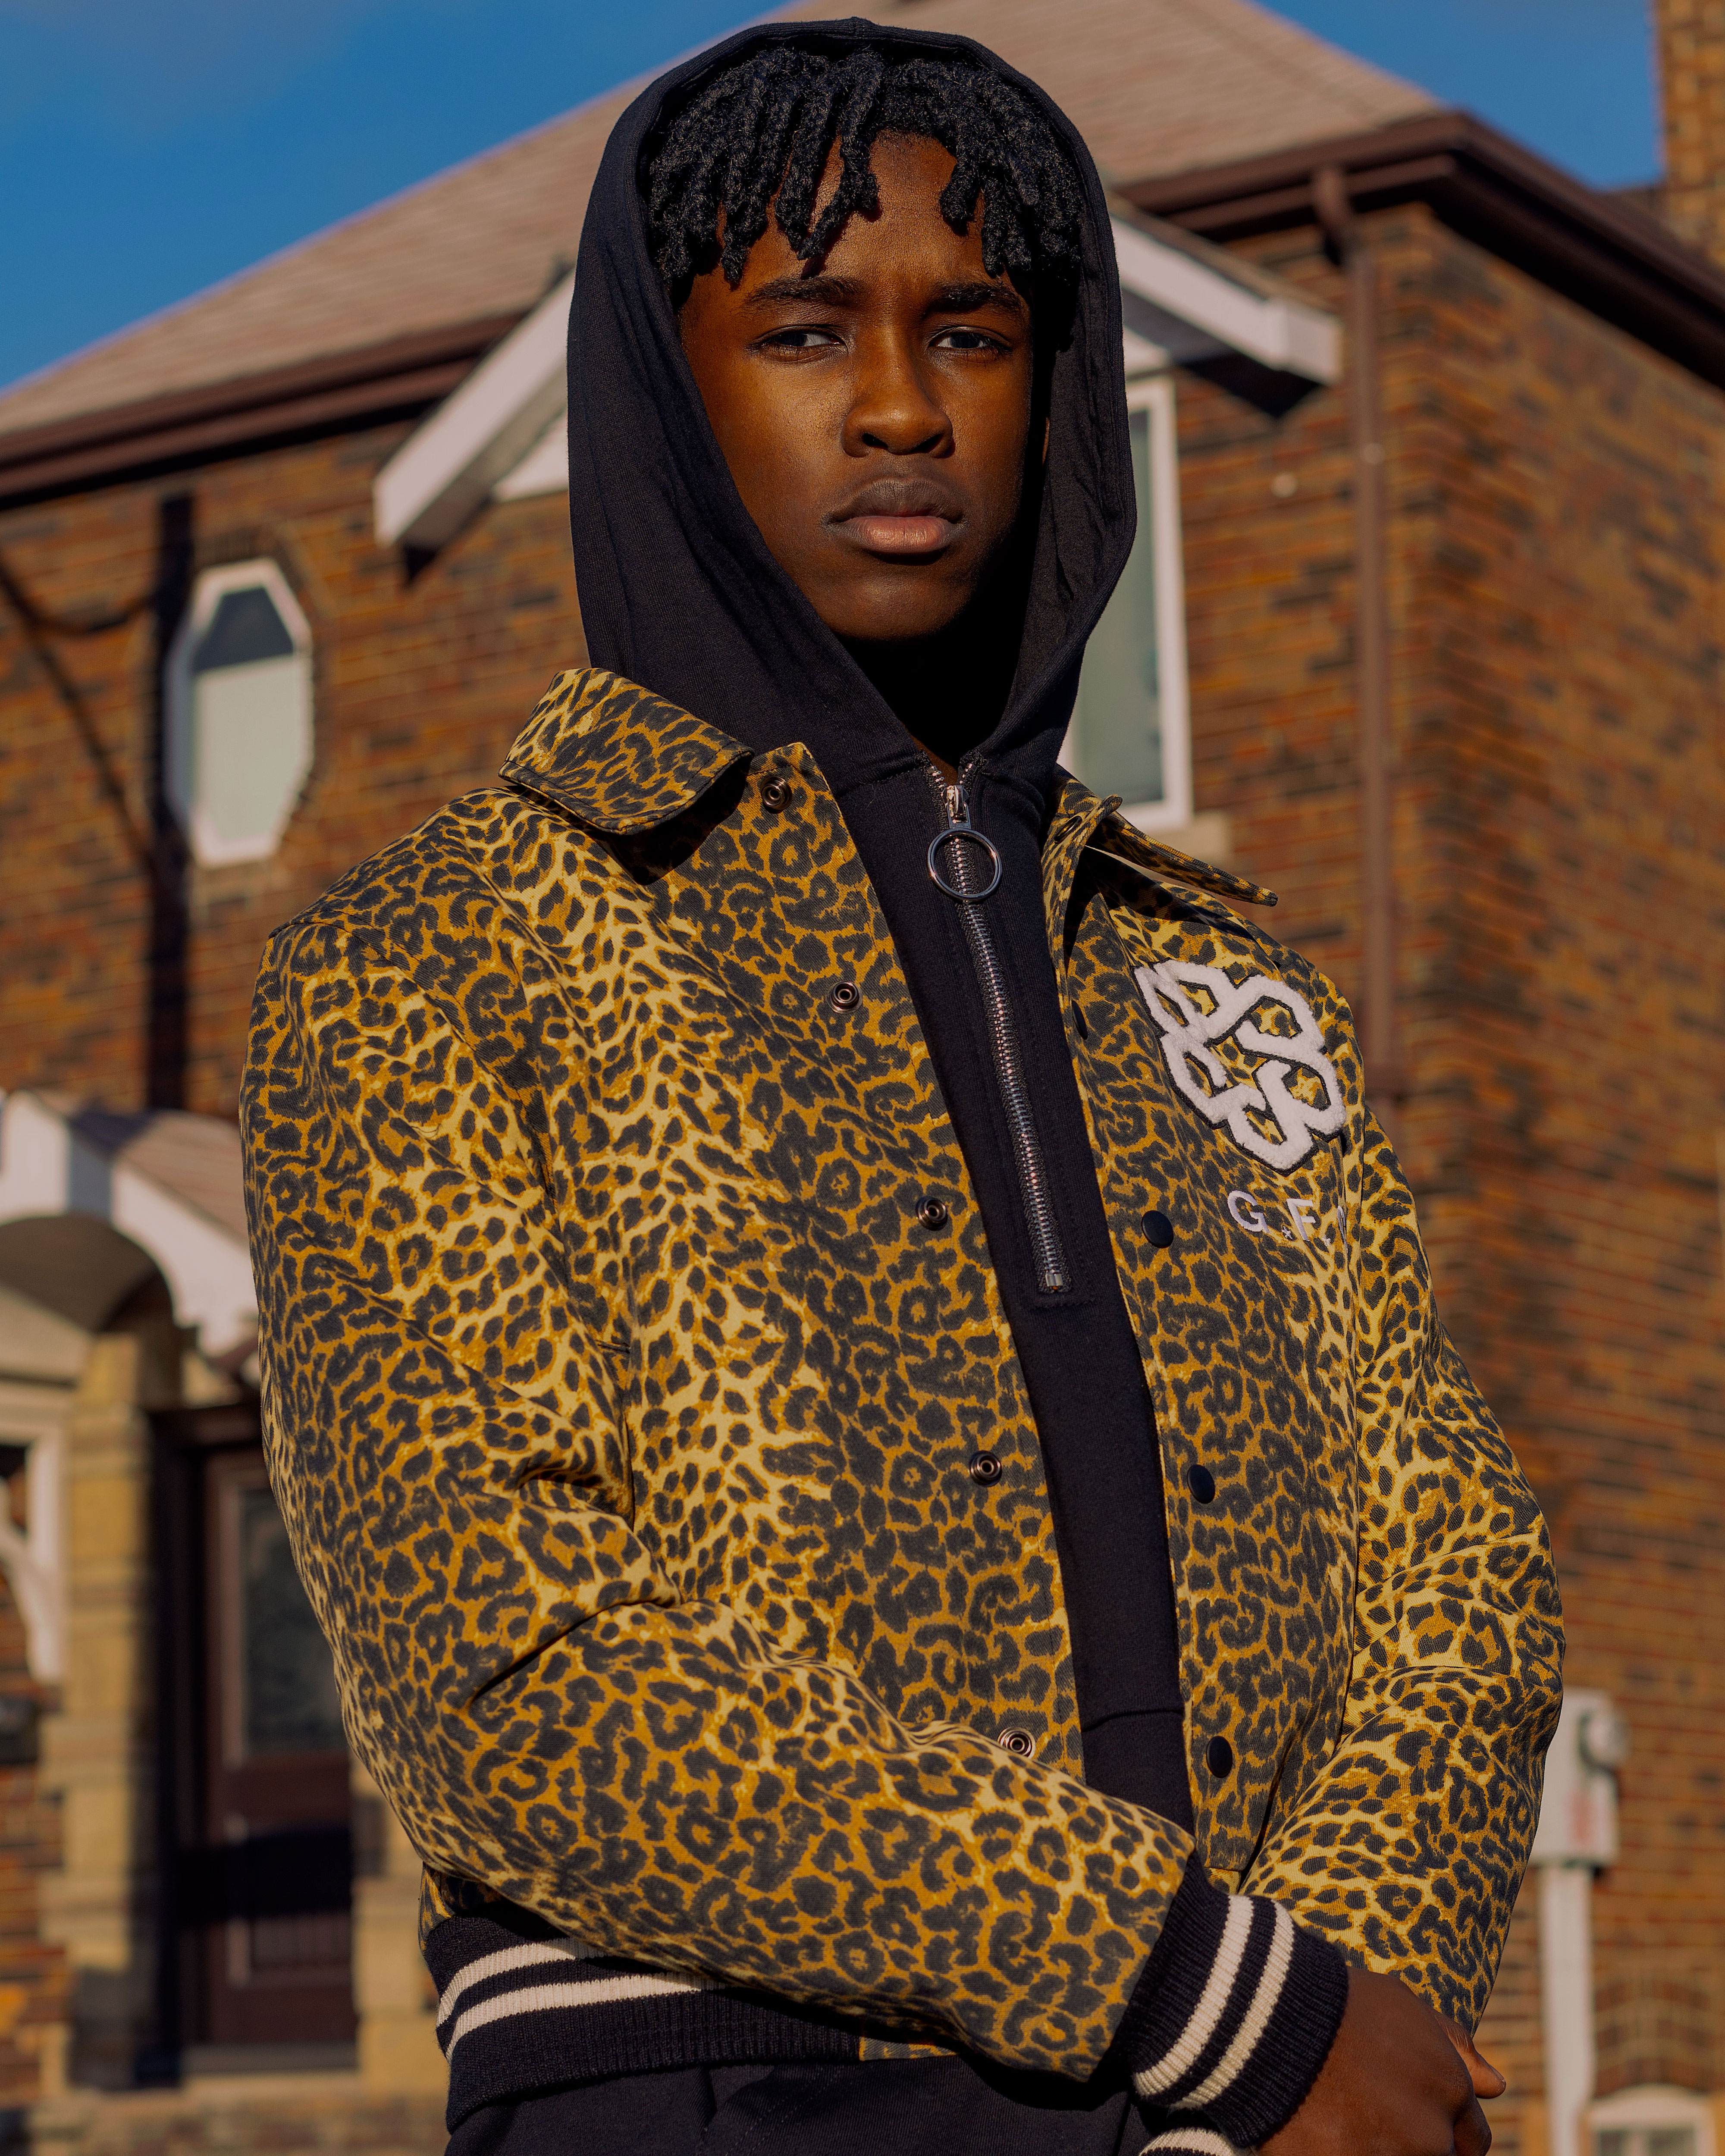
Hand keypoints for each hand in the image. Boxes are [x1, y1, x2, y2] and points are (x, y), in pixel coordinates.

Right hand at [1259, 1966, 1498, 2154]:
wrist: (1274, 2018)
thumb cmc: (1340, 2004)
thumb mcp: (1405, 2009)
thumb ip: (1455, 2048)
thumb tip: (1498, 2085)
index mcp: (1451, 2090)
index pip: (1473, 2140)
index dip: (1448, 2134)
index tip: (1417, 2123)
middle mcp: (1433, 2133)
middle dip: (1416, 2142)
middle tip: (1376, 2117)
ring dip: (1378, 2146)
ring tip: (1344, 2118)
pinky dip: (1346, 2152)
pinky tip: (1325, 2134)